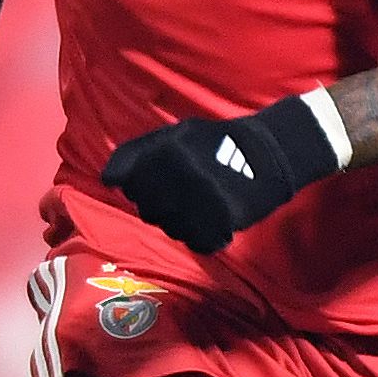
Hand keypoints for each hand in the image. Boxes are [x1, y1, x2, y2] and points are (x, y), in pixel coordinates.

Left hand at [103, 96, 342, 252]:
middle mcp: (176, 177)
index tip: (157, 183)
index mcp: (163, 151)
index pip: (128, 184)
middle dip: (160, 205)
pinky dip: (203, 236)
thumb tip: (108, 180)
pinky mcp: (219, 223)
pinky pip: (195, 242)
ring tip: (201, 204)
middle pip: (147, 210)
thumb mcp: (175, 133)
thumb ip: (138, 153)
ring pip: (170, 228)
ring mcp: (198, 203)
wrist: (269, 153)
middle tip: (185, 193)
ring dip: (181, 221)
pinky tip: (213, 218)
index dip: (140, 186)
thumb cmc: (216, 142)